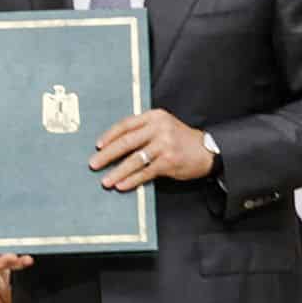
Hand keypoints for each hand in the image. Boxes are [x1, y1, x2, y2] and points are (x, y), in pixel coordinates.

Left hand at [89, 109, 214, 191]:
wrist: (208, 150)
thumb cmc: (179, 139)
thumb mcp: (162, 126)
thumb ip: (142, 130)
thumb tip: (113, 144)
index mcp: (154, 117)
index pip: (126, 125)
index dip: (109, 136)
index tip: (98, 146)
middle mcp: (159, 128)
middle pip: (126, 142)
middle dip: (107, 155)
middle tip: (93, 164)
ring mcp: (165, 145)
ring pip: (135, 159)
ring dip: (117, 171)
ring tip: (105, 181)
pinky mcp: (169, 161)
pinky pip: (145, 172)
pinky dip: (132, 180)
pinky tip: (121, 185)